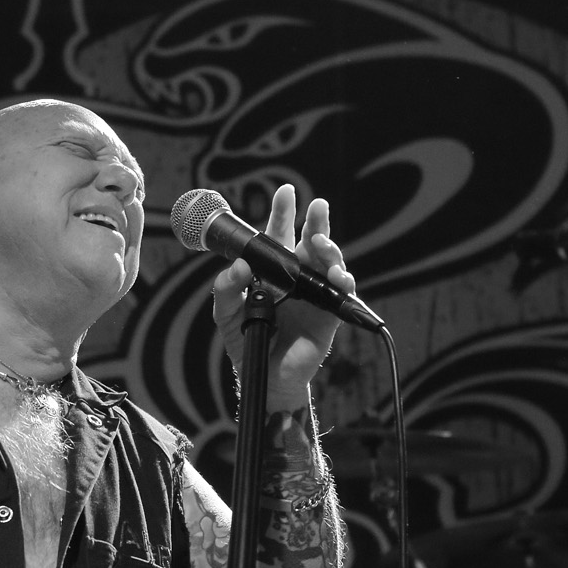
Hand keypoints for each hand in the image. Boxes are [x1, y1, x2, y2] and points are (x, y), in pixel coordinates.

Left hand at [211, 184, 352, 408]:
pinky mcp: (328, 315)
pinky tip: (336, 274)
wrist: (262, 376)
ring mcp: (315, 294)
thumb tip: (240, 266)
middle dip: (316, 221)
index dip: (283, 213)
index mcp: (273, 271)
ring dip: (329, 248)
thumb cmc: (245, 340)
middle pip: (311, 242)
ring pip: (329, 263)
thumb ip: (226, 288)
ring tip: (320, 241)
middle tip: (317, 205)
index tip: (285, 191)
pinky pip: (340, 293)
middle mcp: (297, 278)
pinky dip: (341, 280)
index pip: (279, 236)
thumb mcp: (225, 312)